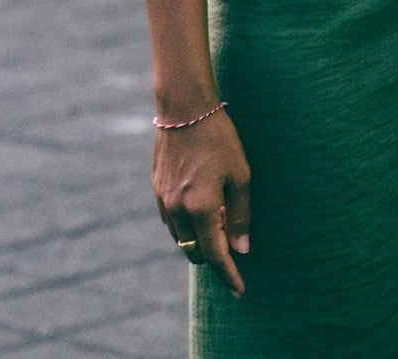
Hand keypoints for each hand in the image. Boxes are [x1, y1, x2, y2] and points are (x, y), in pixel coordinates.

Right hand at [153, 111, 250, 298]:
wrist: (184, 108)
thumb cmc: (219, 138)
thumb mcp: (240, 174)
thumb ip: (240, 214)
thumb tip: (241, 249)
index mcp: (201, 208)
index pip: (215, 255)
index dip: (228, 274)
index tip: (239, 290)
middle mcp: (177, 210)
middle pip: (195, 250)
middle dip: (213, 256)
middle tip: (233, 247)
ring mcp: (163, 200)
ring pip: (181, 237)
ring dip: (199, 238)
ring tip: (219, 223)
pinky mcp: (156, 189)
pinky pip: (171, 219)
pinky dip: (186, 222)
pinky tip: (201, 206)